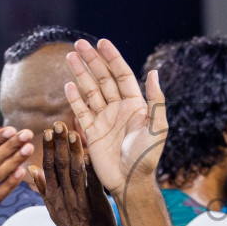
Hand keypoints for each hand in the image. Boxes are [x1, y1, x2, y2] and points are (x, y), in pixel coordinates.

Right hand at [35, 121, 116, 225]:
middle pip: (58, 166)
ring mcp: (79, 200)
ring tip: (73, 132)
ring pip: (74, 171)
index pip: (47, 167)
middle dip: (58, 144)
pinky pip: (92, 182)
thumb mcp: (53, 210)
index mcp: (53, 197)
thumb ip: (43, 189)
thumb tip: (31, 169)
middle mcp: (63, 197)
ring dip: (73, 151)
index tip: (47, 131)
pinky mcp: (95, 204)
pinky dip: (91, 167)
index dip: (47, 149)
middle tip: (58, 124)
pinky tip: (91, 153)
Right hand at [62, 38, 166, 195]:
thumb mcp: (158, 128)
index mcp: (136, 105)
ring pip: (90, 91)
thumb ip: (156, 100)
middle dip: (92, 61)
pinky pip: (81, 111)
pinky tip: (68, 85)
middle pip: (103, 79)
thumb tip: (154, 72)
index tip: (101, 43)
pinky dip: (74, 98)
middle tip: (79, 44)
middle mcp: (119, 109)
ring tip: (70, 56)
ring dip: (80, 74)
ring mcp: (104, 120)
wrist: (131, 182)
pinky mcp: (92, 133)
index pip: (121, 75)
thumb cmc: (147, 157)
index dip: (112, 58)